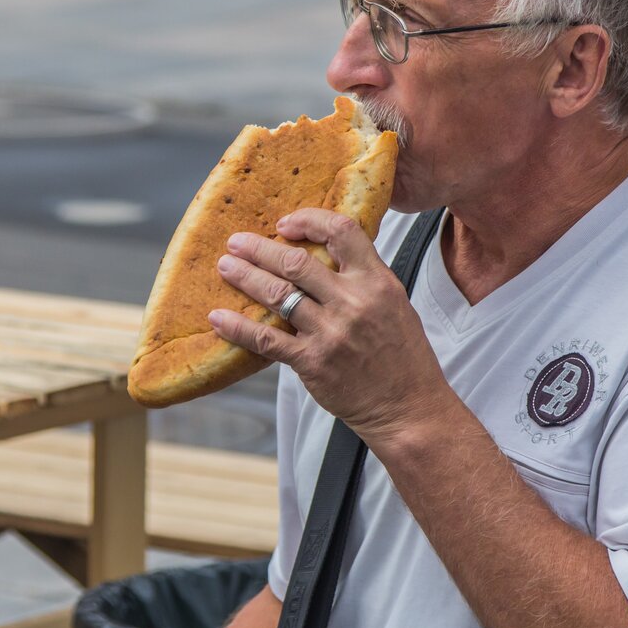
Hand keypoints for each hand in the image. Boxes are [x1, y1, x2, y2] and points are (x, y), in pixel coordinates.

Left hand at [208, 208, 450, 444]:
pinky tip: (219, 318)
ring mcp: (331, 332)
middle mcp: (353, 302)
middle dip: (259, 249)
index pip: (341, 231)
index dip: (308, 220)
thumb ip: (362, 278)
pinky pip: (266, 340)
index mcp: (376, 281)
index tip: (285, 224)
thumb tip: (324, 254)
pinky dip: (238, 327)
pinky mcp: (312, 362)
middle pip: (295, 262)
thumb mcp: (394, 303)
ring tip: (226, 267)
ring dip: (245, 277)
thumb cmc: (402, 355)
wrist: (408, 406)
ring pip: (277, 295)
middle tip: (236, 242)